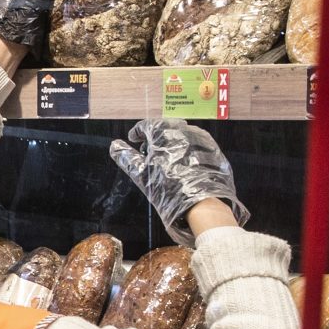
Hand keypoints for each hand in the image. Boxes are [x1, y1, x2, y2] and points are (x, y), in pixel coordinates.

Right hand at [110, 119, 249, 245]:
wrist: (202, 203)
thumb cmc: (169, 189)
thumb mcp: (142, 175)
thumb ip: (126, 158)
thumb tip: (115, 146)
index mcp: (163, 132)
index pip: (146, 125)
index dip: (138, 132)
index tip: (134, 139)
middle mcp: (183, 129)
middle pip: (165, 128)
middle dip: (155, 137)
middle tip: (149, 150)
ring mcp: (200, 138)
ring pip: (182, 135)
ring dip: (172, 142)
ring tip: (167, 158)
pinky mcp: (213, 148)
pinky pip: (197, 144)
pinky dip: (188, 149)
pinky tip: (185, 163)